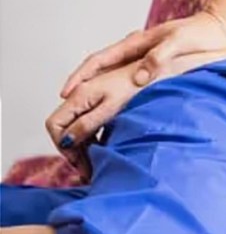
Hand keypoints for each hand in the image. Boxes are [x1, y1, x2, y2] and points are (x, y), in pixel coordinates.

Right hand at [46, 60, 146, 175]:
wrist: (162, 63)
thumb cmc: (141, 83)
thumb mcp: (112, 107)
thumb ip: (88, 123)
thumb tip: (67, 140)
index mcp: (80, 94)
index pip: (55, 123)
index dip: (62, 145)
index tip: (78, 161)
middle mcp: (83, 94)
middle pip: (66, 127)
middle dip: (73, 150)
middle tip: (88, 171)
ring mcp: (95, 96)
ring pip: (79, 126)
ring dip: (84, 146)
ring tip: (96, 165)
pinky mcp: (108, 100)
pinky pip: (94, 123)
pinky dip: (96, 138)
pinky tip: (109, 149)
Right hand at [61, 9, 225, 96]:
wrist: (217, 31)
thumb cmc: (199, 35)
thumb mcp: (178, 42)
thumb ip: (159, 57)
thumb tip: (139, 78)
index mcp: (135, 43)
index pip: (98, 60)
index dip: (80, 77)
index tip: (65, 92)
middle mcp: (133, 51)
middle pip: (98, 70)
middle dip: (80, 87)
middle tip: (66, 108)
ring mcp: (141, 59)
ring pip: (111, 77)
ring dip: (96, 92)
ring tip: (84, 113)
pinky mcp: (152, 68)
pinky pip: (126, 81)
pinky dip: (115, 94)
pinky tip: (115, 110)